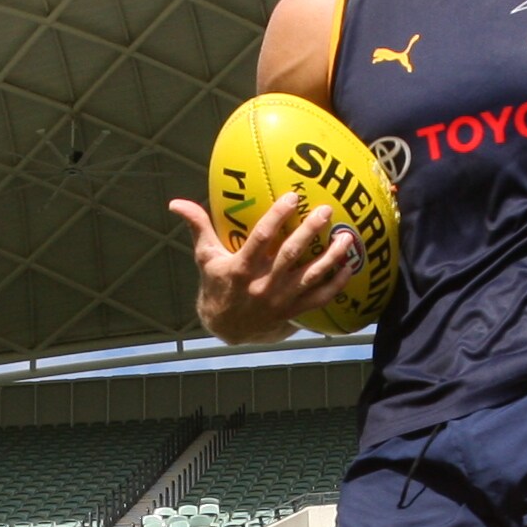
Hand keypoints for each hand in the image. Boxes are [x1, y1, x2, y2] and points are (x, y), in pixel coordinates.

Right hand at [170, 191, 358, 343]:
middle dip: (310, 232)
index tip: (292, 197)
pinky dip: (337, 283)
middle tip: (325, 210)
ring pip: (311, 277)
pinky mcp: (293, 311)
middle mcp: (263, 285)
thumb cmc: (217, 286)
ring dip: (331, 257)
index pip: (260, 239)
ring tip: (347, 238)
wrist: (226, 329)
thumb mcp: (205, 258)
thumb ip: (198, 227)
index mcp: (241, 269)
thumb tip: (176, 203)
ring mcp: (281, 300)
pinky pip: (320, 298)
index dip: (276, 217)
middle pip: (290, 256)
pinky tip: (350, 267)